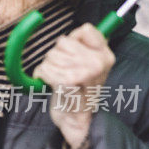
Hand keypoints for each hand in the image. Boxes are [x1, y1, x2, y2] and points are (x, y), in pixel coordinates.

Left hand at [32, 23, 114, 148]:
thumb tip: (81, 28)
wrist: (76, 119)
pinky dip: (42, 76)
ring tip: (58, 80)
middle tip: (64, 72)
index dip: (72, 40)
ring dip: (48, 67)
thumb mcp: (90, 66)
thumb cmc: (78, 92)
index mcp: (105, 56)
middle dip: (56, 56)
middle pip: (62, 42)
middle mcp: (98, 63)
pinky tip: (51, 84)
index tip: (73, 54)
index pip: (85, 29)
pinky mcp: (67, 82)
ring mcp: (84, 73)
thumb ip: (85, 46)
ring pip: (51, 56)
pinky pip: (44, 69)